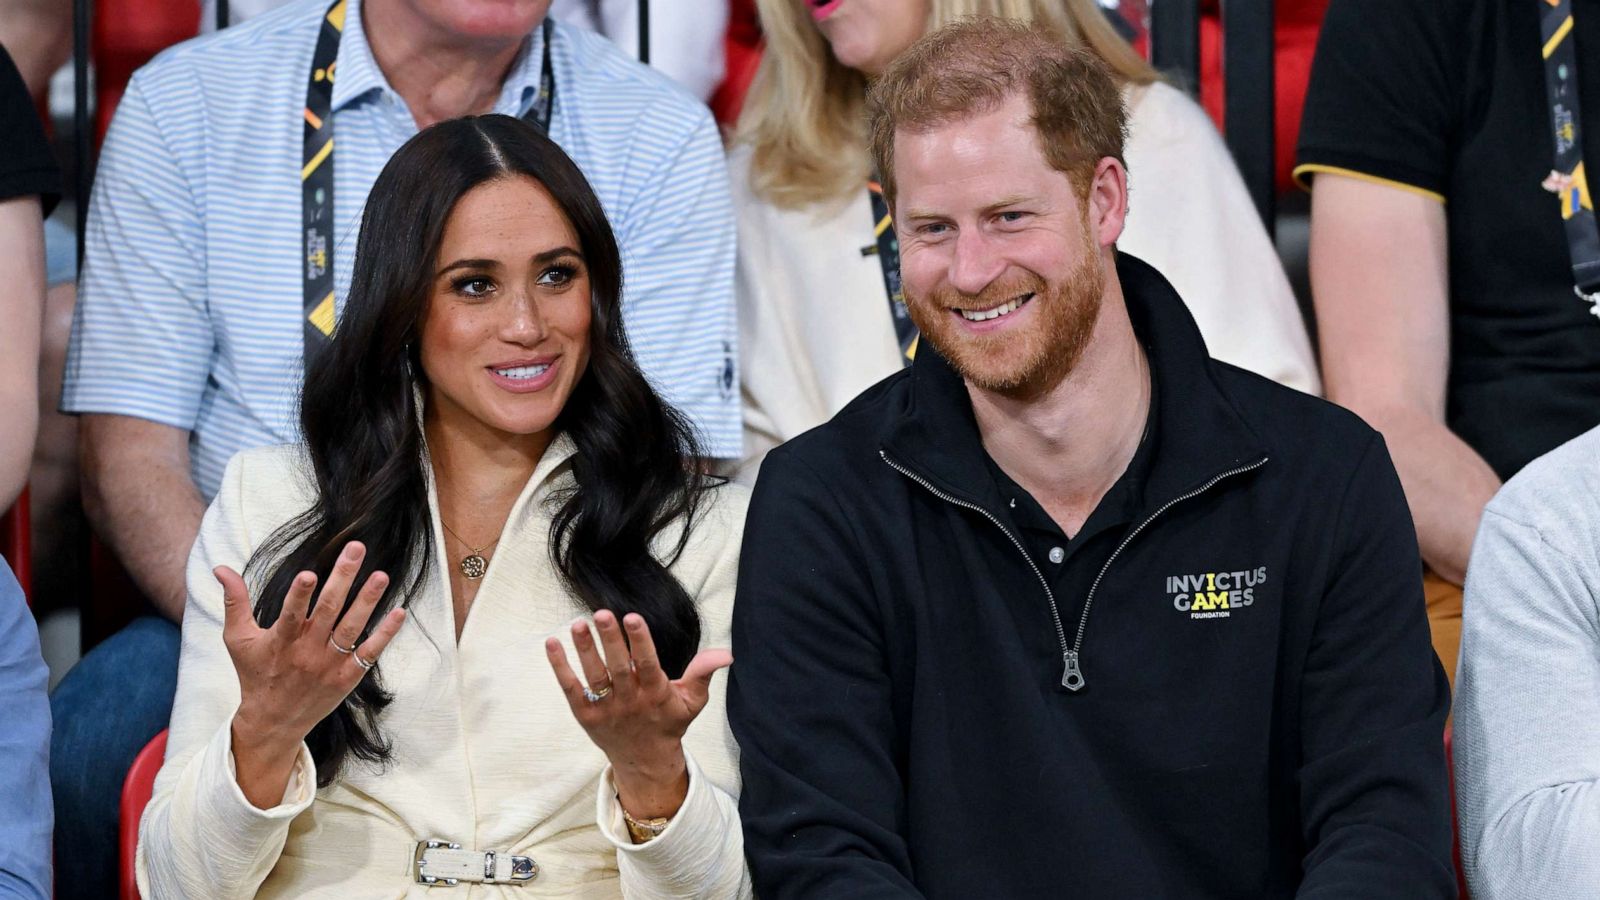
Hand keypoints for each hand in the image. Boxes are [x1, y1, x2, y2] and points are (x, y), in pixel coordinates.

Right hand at [217, 541, 405, 806]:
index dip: (299, 595)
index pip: (291, 614)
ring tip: (381, 575)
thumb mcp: (238, 639)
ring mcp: (330, 664)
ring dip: (368, 601)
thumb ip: (234, 602)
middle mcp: (307, 652)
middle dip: (343, 577)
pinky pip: (369, 652)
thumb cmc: (254, 673)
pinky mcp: (347, 677)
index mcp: (280, 641)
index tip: (310, 573)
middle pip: (328, 611)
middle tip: (356, 548)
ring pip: (352, 628)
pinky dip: (385, 633)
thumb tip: (220, 567)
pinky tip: (398, 612)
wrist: (273, 721)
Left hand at [546, 610, 731, 819]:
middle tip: (600, 613)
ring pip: (593, 676)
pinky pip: (570, 688)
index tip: (632, 617)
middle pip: (618, 667)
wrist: (645, 760)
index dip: (640, 641)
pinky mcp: (585, 714)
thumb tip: (726, 653)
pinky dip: (560, 667)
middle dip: (610, 640)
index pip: (647, 664)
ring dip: (584, 650)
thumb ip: (703, 673)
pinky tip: (552, 644)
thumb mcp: (693, 701)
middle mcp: (629, 701)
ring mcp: (605, 708)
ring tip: (578, 624)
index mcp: (656, 694)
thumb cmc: (670, 722)